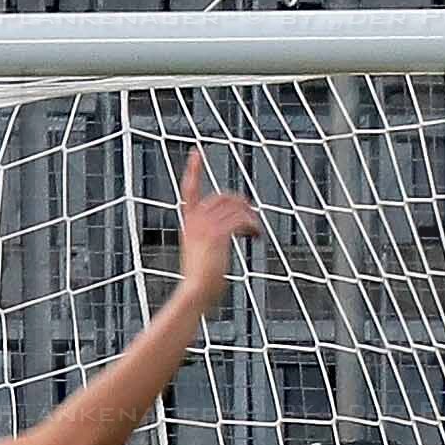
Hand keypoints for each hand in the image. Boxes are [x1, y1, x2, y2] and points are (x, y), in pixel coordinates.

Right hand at [174, 149, 261, 308]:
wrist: (194, 292)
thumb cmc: (199, 282)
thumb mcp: (200, 254)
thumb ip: (209, 240)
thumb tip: (231, 234)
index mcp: (188, 222)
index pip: (189, 189)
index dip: (192, 169)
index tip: (197, 152)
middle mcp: (195, 220)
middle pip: (223, 197)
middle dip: (240, 203)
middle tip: (251, 217)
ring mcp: (205, 226)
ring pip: (236, 208)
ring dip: (250, 218)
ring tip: (256, 232)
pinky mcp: (218, 234)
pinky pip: (241, 220)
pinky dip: (253, 226)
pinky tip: (256, 235)